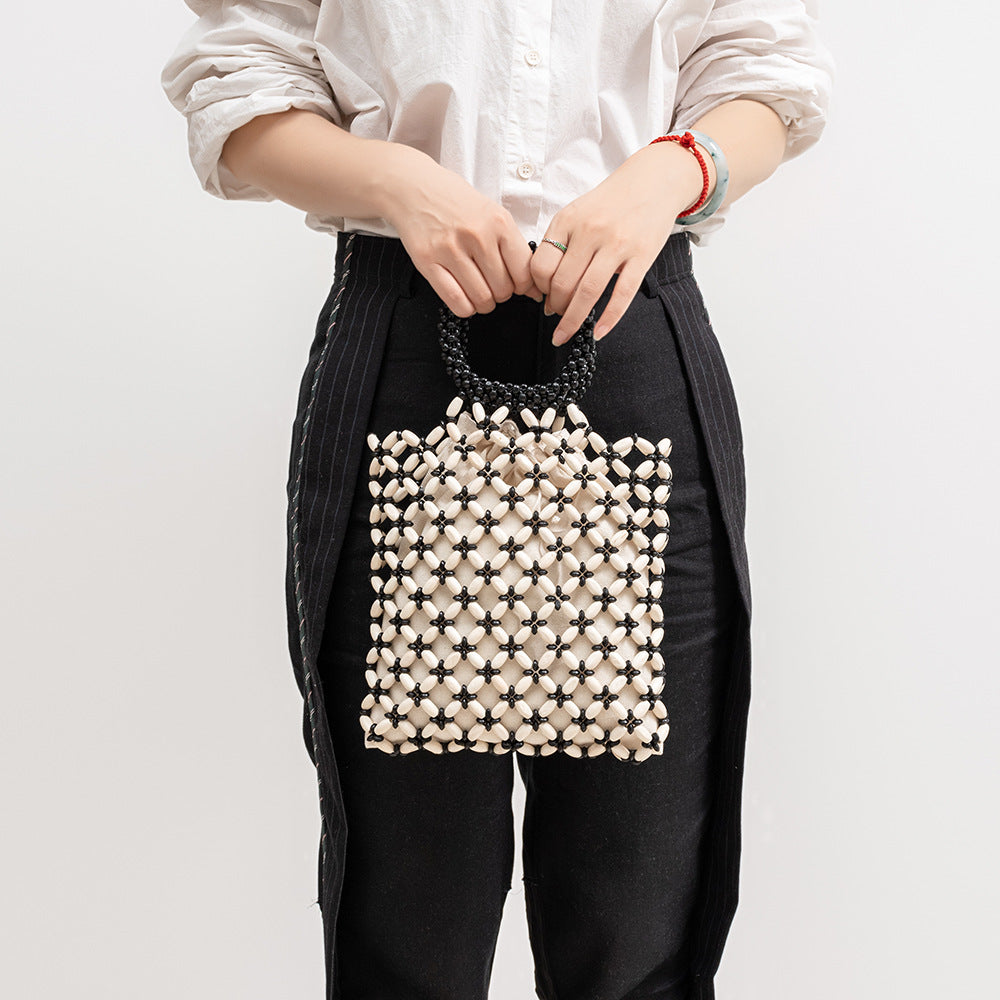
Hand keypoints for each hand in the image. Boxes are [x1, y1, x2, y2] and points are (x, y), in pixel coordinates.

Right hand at [380, 145, 544, 315]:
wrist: (414, 188)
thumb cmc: (455, 202)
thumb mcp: (492, 213)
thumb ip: (513, 247)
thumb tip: (533, 288)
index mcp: (498, 222)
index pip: (523, 272)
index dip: (524, 287)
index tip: (518, 286)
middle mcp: (477, 235)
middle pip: (503, 289)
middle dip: (502, 295)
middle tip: (494, 286)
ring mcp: (450, 249)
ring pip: (481, 298)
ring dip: (484, 303)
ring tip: (480, 293)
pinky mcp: (428, 262)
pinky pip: (456, 301)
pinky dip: (466, 307)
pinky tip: (465, 298)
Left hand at [530, 141, 705, 344]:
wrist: (654, 180)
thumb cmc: (611, 202)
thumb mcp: (577, 212)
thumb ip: (560, 242)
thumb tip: (544, 284)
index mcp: (568, 221)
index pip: (541, 265)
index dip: (539, 288)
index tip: (543, 297)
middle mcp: (590, 232)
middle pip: (562, 283)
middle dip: (555, 307)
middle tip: (556, 315)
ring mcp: (618, 244)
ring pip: (588, 292)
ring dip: (573, 320)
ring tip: (565, 332)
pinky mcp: (642, 256)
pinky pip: (622, 294)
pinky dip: (609, 318)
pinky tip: (598, 333)